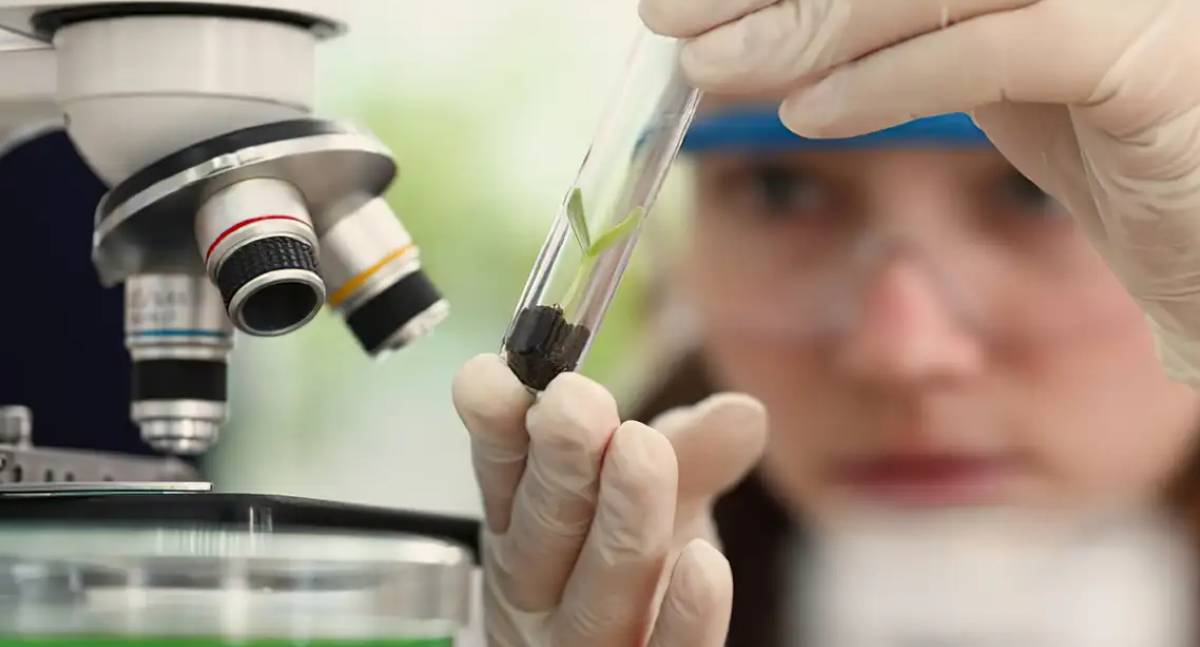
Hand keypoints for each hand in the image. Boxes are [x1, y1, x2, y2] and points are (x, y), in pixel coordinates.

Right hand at [452, 354, 766, 645]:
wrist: (637, 644)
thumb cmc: (638, 563)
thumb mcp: (663, 496)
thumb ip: (695, 453)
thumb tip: (745, 411)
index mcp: (523, 527)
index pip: (502, 475)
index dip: (498, 427)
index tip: (492, 375)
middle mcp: (538, 590)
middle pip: (540, 533)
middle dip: (559, 464)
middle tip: (575, 403)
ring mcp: (578, 645)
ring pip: (592, 596)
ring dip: (617, 522)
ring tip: (641, 450)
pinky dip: (683, 619)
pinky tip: (706, 564)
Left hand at [640, 0, 1199, 385]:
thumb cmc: (1104, 133)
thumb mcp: (986, 55)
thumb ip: (894, 25)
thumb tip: (757, 24)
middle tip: (668, 15)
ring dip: (806, 25)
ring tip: (713, 66)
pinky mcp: (1150, 52)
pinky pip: (996, 50)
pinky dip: (890, 78)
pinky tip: (812, 112)